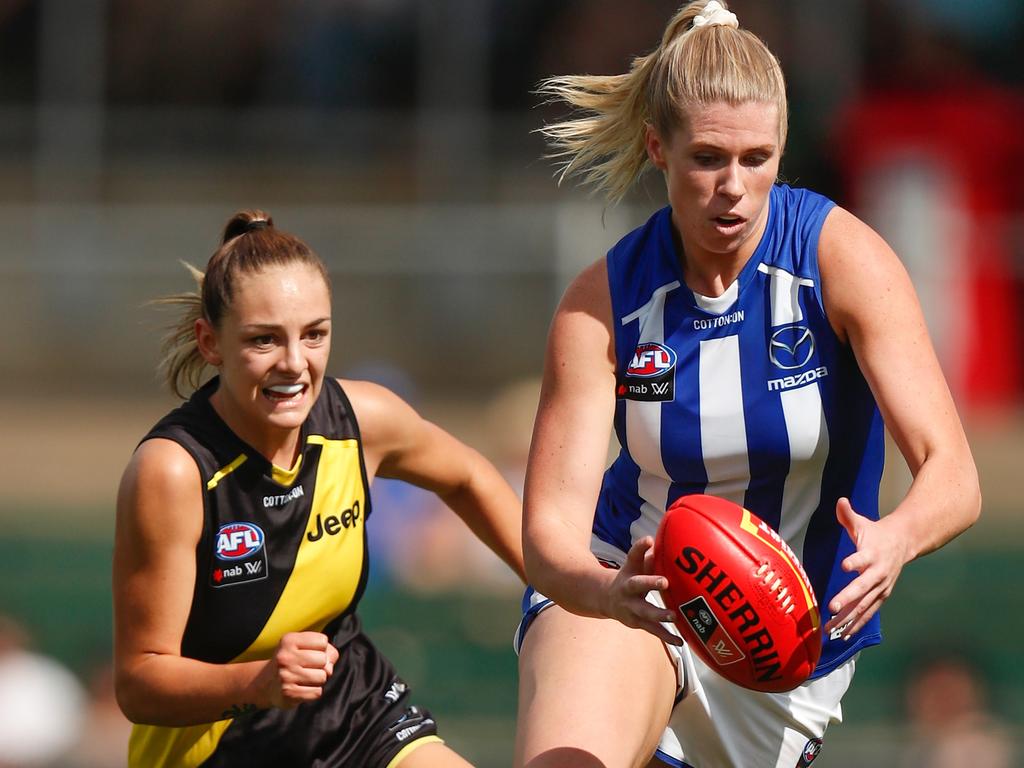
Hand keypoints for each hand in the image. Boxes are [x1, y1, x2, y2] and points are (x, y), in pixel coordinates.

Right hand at [258, 631, 339, 708]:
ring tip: (305, 678)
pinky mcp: (289, 694)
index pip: (323, 641)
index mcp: (289, 640)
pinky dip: (314, 692)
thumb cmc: (293, 661)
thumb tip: (329, 668)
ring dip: (318, 680)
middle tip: (307, 668)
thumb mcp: (304, 647)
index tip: (309, 653)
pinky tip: (302, 688)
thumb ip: (326, 650)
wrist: (266, 684)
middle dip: (320, 665)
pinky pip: (317, 692)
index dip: (321, 649)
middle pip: (323, 659)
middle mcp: (285, 657)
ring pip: (323, 677)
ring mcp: (286, 676)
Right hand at [599, 537, 682, 645]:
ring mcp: (630, 607)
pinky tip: (680, 642)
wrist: (606, 598)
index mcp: (629, 571)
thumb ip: (649, 555)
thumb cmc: (630, 577)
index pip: (633, 556)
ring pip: (644, 611)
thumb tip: (665, 541)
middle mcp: (627, 589)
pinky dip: (666, 637)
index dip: (640, 547)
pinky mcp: (636, 622)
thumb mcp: (635, 565)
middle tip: (665, 581)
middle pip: (637, 584)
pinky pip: (652, 630)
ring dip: (659, 614)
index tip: (649, 540)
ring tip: (674, 616)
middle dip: (650, 583)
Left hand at [824, 498, 910, 640]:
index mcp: (872, 553)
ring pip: (864, 605)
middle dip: (847, 598)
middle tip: (832, 607)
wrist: (904, 543)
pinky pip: (867, 613)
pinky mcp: (881, 596)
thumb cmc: (876, 533)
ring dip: (847, 618)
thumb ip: (848, 514)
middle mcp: (878, 573)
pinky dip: (856, 625)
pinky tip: (843, 636)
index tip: (844, 565)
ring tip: (831, 628)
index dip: (854, 562)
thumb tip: (840, 501)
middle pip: (862, 587)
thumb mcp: (863, 522)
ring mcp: (881, 587)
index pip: (862, 558)